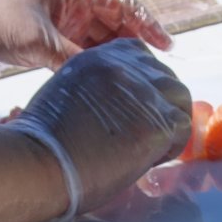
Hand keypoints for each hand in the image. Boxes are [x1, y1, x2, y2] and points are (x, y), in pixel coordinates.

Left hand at [0, 0, 171, 74]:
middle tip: (152, 74)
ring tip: (134, 84)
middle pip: (114, 24)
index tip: (165, 45)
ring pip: (98, 43)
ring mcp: (61, 22)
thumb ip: (73, 59)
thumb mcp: (36, 39)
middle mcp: (71, 2)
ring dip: (114, 61)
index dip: (145, 23)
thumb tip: (104, 80)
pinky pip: (80, 56)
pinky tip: (106, 87)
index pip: (120, 2)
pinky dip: (93, 70)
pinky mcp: (49, 41)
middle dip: (133, 46)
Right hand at [8, 40, 192, 220]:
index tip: (139, 109)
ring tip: (149, 147)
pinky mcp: (155, 123)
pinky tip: (149, 159)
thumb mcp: (66, 96)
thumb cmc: (43, 144)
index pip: (142, 58)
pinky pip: (182, 129)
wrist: (39, 164)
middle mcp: (123, 67)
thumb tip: (117, 108)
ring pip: (180, 99)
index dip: (147, 85)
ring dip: (171, 123)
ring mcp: (142, 92)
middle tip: (148, 133)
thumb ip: (95, 92)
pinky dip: (172, 146)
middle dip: (163, 105)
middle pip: (166, 77)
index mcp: (99, 58)